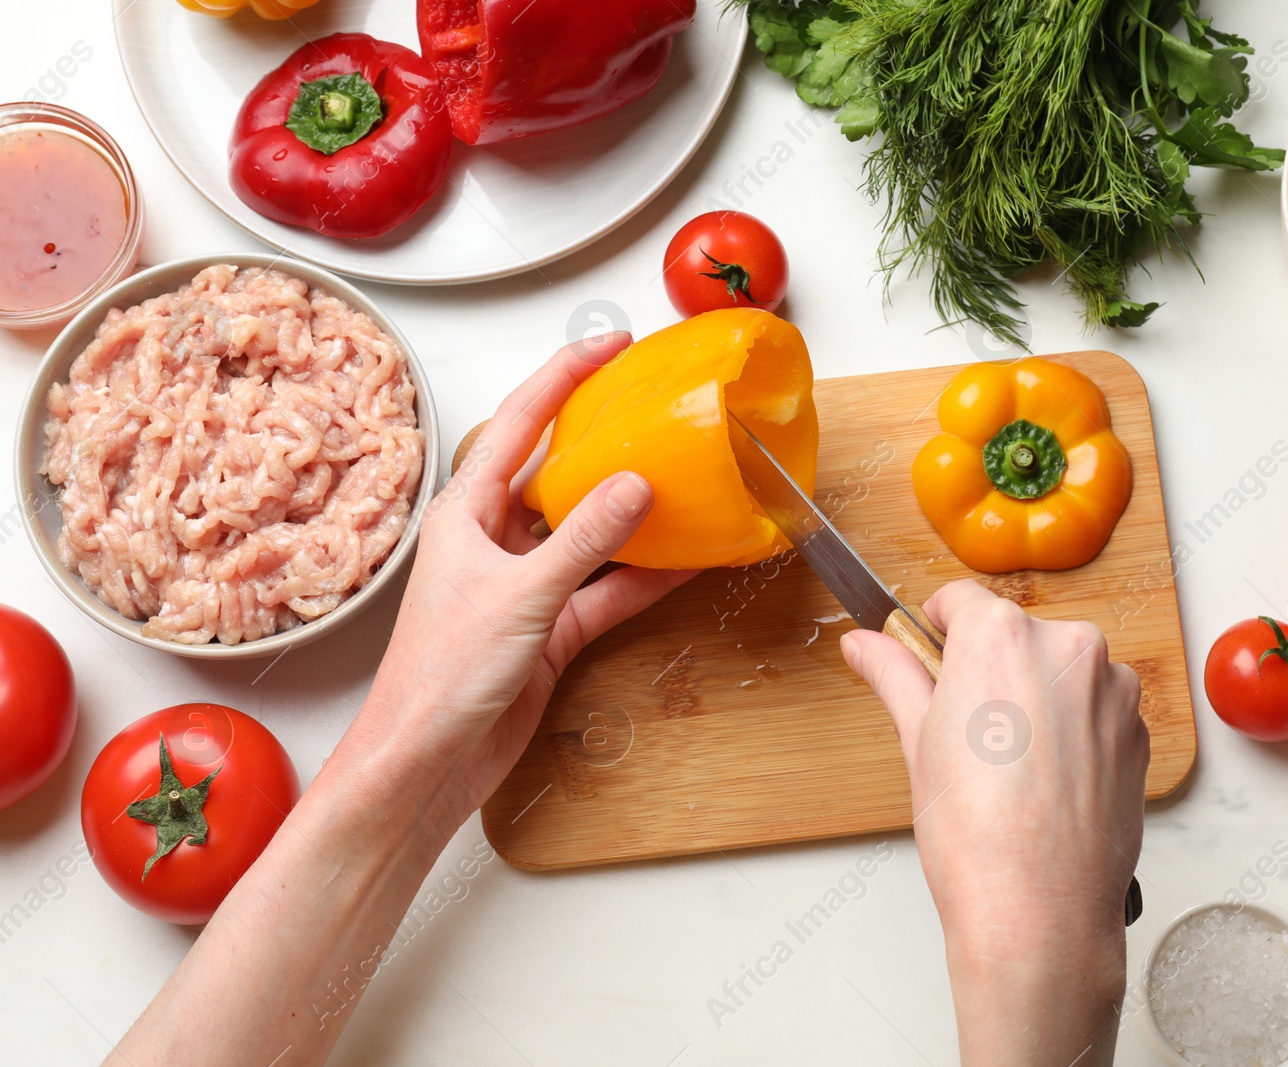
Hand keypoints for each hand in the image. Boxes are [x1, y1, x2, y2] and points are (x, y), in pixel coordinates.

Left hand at [345, 333, 695, 832]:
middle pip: (557, 473)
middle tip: (655, 407)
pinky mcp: (548, 630)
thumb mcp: (520, 595)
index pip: (520, 424)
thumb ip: (581, 539)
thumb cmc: (438, 677)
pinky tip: (682, 560)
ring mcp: (524, 586)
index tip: (610, 346)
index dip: (565, 378)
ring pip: (588, 534)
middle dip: (605, 441)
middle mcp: (494, 540)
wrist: (426, 762)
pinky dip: (641, 578)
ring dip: (632, 514)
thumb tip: (634, 484)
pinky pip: (604, 590)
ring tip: (683, 478)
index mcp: (465, 513)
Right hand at [841, 580, 1148, 1065]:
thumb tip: (865, 644)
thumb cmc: (975, 834)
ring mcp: (1112, 689)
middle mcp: (1067, 646)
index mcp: (1001, 634)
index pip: (959, 600)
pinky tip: (1045, 783)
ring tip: (1006, 768)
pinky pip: (1094, 710)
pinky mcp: (1138, 731)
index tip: (926, 661)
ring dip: (1034, 699)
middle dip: (988, 671)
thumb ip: (895, 675)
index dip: (934, 631)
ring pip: (1058, 672)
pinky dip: (1072, 732)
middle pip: (1014, 635)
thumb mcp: (916, 741)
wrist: (1040, 911)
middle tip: (961, 733)